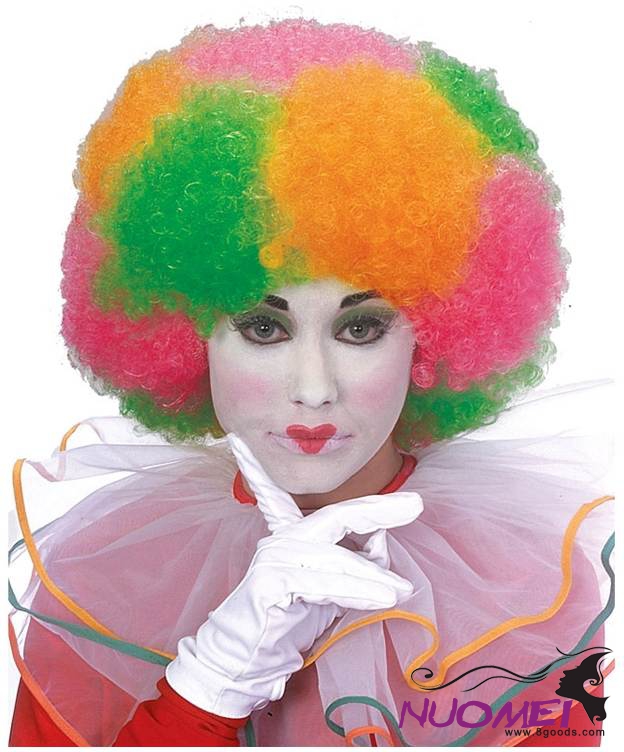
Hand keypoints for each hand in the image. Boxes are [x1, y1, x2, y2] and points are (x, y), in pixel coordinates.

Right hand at [165, 434, 422, 717]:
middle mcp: (281, 540)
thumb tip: (380, 541)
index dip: (262, 467)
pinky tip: (379, 599)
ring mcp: (275, 558)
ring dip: (372, 575)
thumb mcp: (331, 588)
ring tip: (400, 591)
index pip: (280, 495)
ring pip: (335, 556)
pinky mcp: (271, 582)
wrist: (247, 662)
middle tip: (416, 505)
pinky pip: (323, 582)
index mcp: (291, 535)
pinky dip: (355, 590)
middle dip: (377, 509)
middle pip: (335, 515)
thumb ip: (354, 562)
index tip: (242, 440)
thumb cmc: (290, 622)